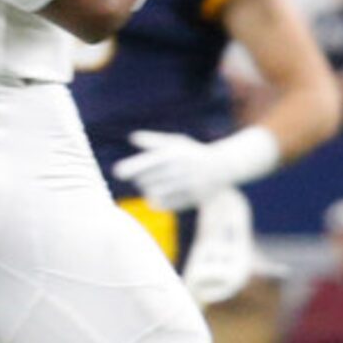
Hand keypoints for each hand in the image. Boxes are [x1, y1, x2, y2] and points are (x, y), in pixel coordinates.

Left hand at [112, 129, 250, 210]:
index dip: (130, 168)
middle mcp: (179, 169)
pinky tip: (157, 198)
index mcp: (174, 154)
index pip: (145, 163)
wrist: (225, 166)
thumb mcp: (177, 143)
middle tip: (144, 177)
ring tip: (151, 186)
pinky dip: (158, 202)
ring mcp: (187, 185)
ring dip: (149, 190)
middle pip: (147, 179)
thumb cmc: (195, 153)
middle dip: (141, 179)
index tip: (118, 172)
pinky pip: (167, 204)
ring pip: (155, 192)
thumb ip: (154, 141)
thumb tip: (132, 138)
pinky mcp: (192, 198)